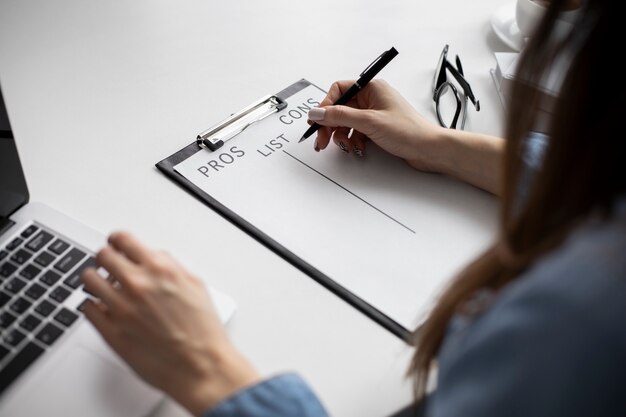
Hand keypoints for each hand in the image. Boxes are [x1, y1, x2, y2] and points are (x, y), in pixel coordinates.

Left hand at [81, 231, 259, 416]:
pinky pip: (86, 308)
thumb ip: (172, 266)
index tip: (117, 245)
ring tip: (104, 287)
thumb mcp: (196, 286)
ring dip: (96, 281)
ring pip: (88, 280)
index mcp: (160, 270)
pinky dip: (93, 305)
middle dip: (107, 259)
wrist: (202, 366)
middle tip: (111, 266)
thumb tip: (155, 258)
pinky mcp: (111, 332)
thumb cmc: (203, 331)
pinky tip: (105, 309)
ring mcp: (121, 309)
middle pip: (102, 256)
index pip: (122, 239)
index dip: (118, 241)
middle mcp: (138, 285)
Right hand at [310, 79, 445, 172]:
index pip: (339, 90)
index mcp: (372, 88)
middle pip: (340, 109)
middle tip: (322, 141)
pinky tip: (358, 148)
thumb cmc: (409, 131)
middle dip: (330, 125)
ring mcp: (374, 114)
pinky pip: (356, 132)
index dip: (326, 105)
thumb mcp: (369, 122)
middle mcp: (372, 98)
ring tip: (347, 146)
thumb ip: (340, 116)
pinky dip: (353, 141)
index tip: (317, 121)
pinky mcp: (377, 128)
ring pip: (346, 123)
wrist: (429, 149)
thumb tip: (317, 112)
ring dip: (342, 136)